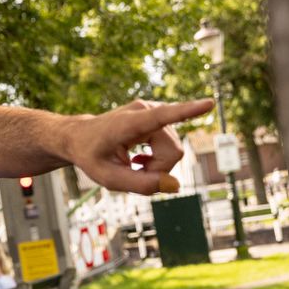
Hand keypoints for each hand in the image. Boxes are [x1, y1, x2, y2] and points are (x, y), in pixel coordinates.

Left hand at [66, 98, 212, 194]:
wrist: (79, 137)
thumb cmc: (91, 156)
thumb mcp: (108, 178)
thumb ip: (140, 185)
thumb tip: (175, 185)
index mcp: (129, 122)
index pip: (163, 116)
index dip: (187, 112)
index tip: (209, 103)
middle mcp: (145, 110)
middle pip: (174, 152)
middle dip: (159, 170)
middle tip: (133, 171)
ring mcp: (153, 111)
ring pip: (175, 151)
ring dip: (157, 165)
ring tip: (134, 163)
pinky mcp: (158, 115)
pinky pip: (172, 145)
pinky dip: (158, 158)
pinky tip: (139, 159)